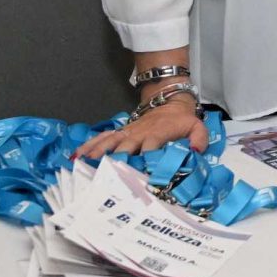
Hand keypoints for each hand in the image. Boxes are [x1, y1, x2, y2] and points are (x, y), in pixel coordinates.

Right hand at [77, 95, 206, 159]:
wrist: (169, 102)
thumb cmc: (182, 121)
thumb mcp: (196, 127)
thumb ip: (200, 139)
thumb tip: (195, 152)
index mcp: (158, 133)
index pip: (150, 144)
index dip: (144, 156)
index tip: (137, 171)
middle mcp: (139, 133)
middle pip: (125, 145)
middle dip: (116, 159)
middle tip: (105, 174)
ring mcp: (127, 132)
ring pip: (109, 141)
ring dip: (97, 153)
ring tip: (83, 165)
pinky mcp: (120, 132)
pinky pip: (103, 137)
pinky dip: (89, 145)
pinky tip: (76, 156)